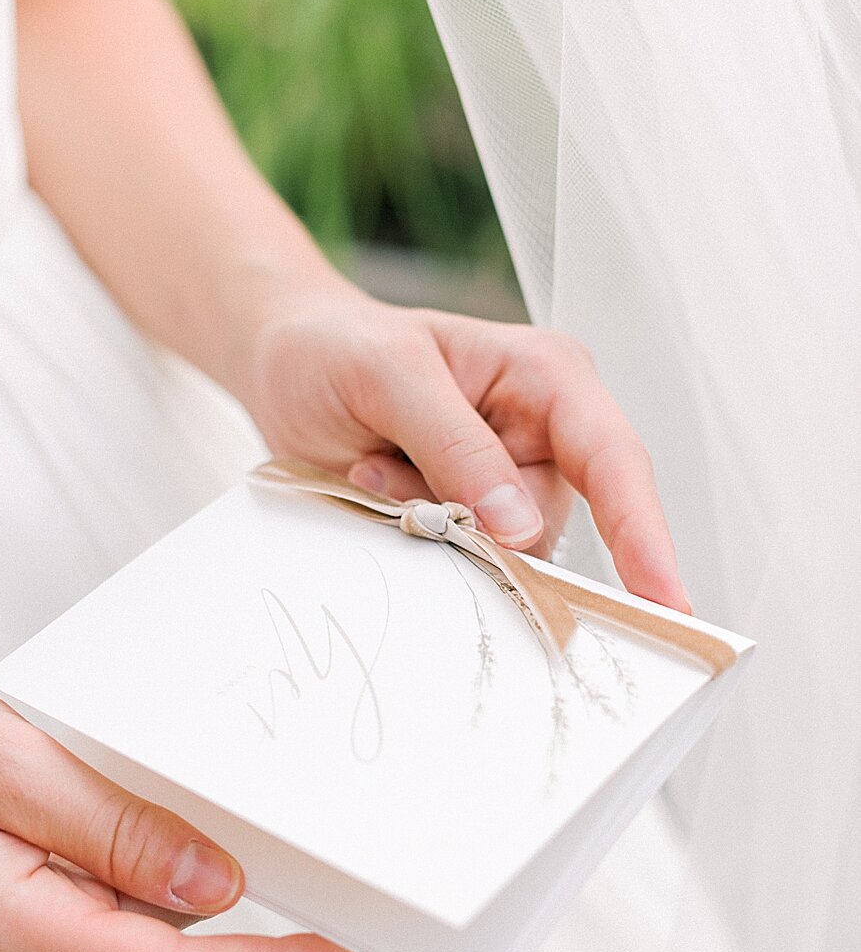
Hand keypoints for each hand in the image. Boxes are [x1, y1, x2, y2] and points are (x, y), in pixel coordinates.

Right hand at [0, 659, 382, 951]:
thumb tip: (219, 889)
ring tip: (230, 804)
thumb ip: (119, 830)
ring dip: (195, 874)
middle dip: (259, 919)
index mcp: (20, 934)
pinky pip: (111, 898)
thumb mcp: (9, 766)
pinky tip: (151, 804)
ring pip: (143, 922)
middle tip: (337, 868)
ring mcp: (23, 943)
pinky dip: (148, 860)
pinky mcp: (23, 914)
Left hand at [242, 283, 689, 611]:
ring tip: (370, 471)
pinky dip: (411, 541)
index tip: (666, 604)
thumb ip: (456, 445)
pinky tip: (371, 490)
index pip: (613, 461)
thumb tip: (519, 527)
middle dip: (477, 531)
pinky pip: (459, 564)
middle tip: (390, 487)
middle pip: (549, 526)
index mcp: (548, 377)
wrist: (284, 364)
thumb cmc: (338, 348)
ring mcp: (506, 486)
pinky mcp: (468, 522)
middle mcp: (543, 436)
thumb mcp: (388, 375)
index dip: (645, 536)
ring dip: (427, 530)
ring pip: (500, 556)